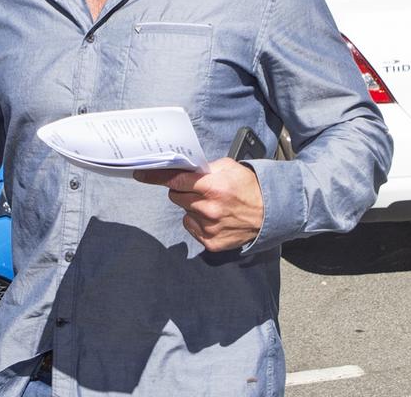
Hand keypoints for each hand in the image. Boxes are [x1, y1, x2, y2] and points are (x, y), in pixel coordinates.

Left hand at [134, 157, 263, 251]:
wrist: (270, 213)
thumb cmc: (249, 187)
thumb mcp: (229, 167)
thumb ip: (204, 167)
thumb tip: (181, 168)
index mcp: (213, 187)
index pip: (175, 181)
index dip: (157, 176)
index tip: (141, 173)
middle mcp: (209, 208)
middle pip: (176, 196)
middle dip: (183, 191)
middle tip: (198, 190)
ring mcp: (209, 227)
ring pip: (184, 212)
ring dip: (192, 207)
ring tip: (213, 205)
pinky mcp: (210, 243)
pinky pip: (191, 227)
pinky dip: (198, 222)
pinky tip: (214, 218)